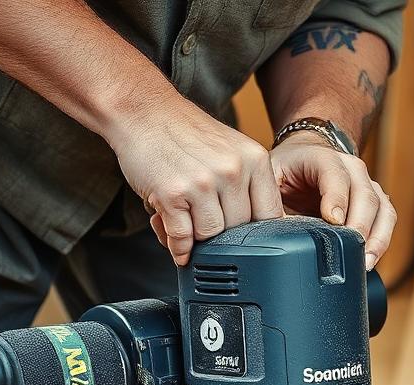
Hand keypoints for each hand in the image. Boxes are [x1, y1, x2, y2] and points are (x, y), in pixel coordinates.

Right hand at [110, 93, 283, 265]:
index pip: (271, 216)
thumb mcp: (232, 151)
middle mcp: (233, 170)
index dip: (256, 233)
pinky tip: (173, 238)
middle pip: (239, 231)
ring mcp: (203, 182)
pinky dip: (177, 246)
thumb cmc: (186, 135)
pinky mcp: (172, 193)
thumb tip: (258, 238)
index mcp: (255, 159)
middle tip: (204, 221)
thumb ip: (249, 188)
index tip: (243, 237)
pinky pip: (181, 238)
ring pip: (210, 237)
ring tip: (186, 221)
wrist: (142, 108)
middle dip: (222, 234)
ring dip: (196, 238)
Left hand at [270, 134, 395, 270]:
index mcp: (321, 157)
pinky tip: (371, 259)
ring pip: (381, 208)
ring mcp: (367, 183)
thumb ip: (273, 202)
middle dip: (359, 225)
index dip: (336, 198)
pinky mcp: (376, 201)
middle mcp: (351, 167)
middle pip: (364, 195)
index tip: (333, 221)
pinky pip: (387, 219)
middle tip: (351, 250)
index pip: (335, 175)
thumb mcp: (271, 179)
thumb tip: (273, 234)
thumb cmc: (287, 171)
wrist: (305, 158)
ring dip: (377, 237)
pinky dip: (382, 240)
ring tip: (365, 262)